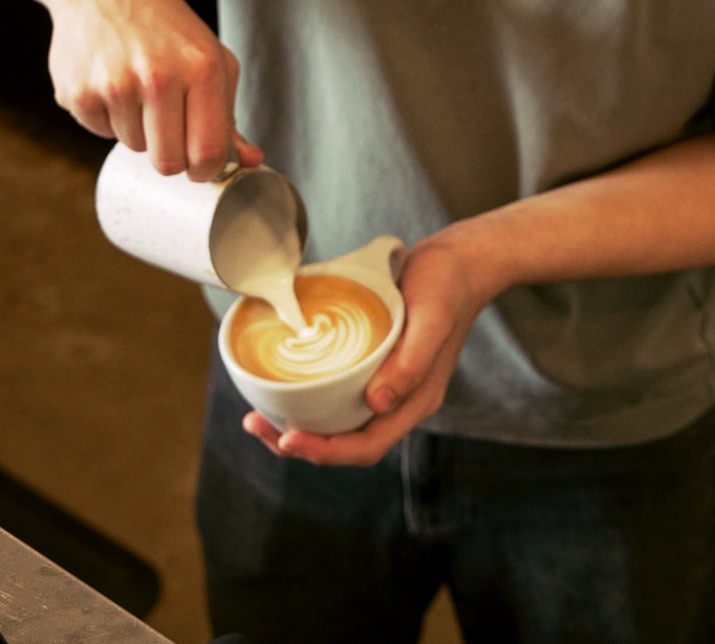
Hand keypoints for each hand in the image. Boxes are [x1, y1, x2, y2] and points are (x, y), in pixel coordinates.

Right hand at [47, 0, 261, 179]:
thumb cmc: (165, 26)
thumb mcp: (209, 57)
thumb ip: (227, 115)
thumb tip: (249, 163)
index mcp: (202, 67)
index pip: (208, 153)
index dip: (205, 169)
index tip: (199, 163)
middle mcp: (159, 76)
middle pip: (168, 163)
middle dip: (170, 155)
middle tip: (167, 122)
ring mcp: (115, 85)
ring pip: (133, 148)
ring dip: (137, 129)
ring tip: (136, 85)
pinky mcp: (78, 92)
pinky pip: (99, 133)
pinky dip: (107, 116)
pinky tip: (109, 79)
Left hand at [241, 228, 492, 465]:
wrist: (458, 263)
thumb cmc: (446, 285)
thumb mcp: (432, 318)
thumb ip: (411, 362)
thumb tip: (378, 402)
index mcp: (415, 401)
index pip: (366, 446)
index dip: (325, 452)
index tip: (288, 438)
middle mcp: (397, 400)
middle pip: (344, 443)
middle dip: (298, 444)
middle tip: (256, 426)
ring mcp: (384, 384)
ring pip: (336, 422)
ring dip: (297, 424)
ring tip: (257, 416)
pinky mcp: (372, 365)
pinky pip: (336, 394)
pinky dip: (307, 397)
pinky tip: (283, 384)